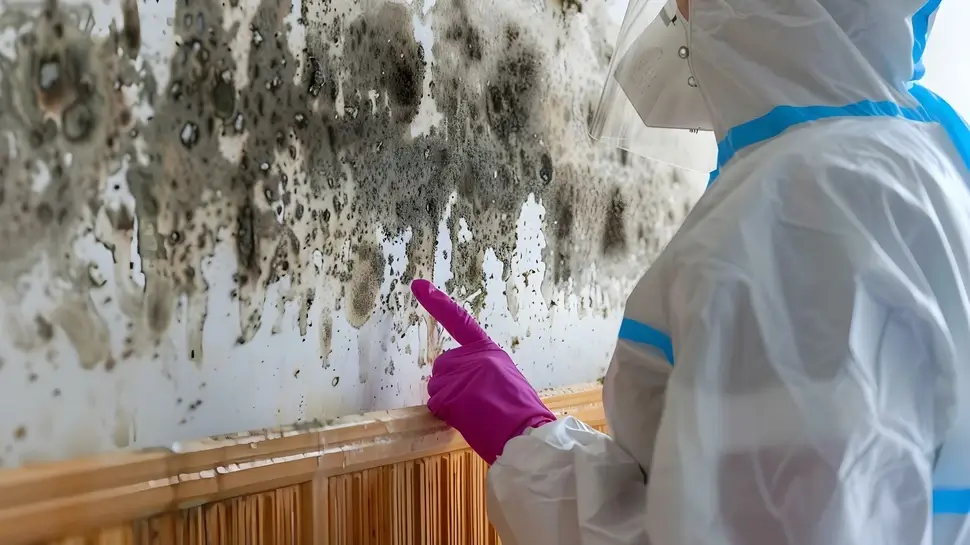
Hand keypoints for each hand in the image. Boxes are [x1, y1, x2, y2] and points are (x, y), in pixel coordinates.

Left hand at [411, 279, 555, 463]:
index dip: (437, 303)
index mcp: (489, 351)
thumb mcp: (507, 381)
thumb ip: (483, 373)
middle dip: (450, 385)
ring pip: (436, 387)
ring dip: (448, 401)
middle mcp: (474, 357)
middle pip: (442, 367)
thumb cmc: (521, 415)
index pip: (460, 322)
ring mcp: (461, 374)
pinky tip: (468, 419)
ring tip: (475, 413)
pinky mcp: (451, 394)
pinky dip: (446, 414)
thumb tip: (465, 384)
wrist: (526, 434)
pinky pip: (435, 404)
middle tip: (474, 404)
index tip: (418, 285)